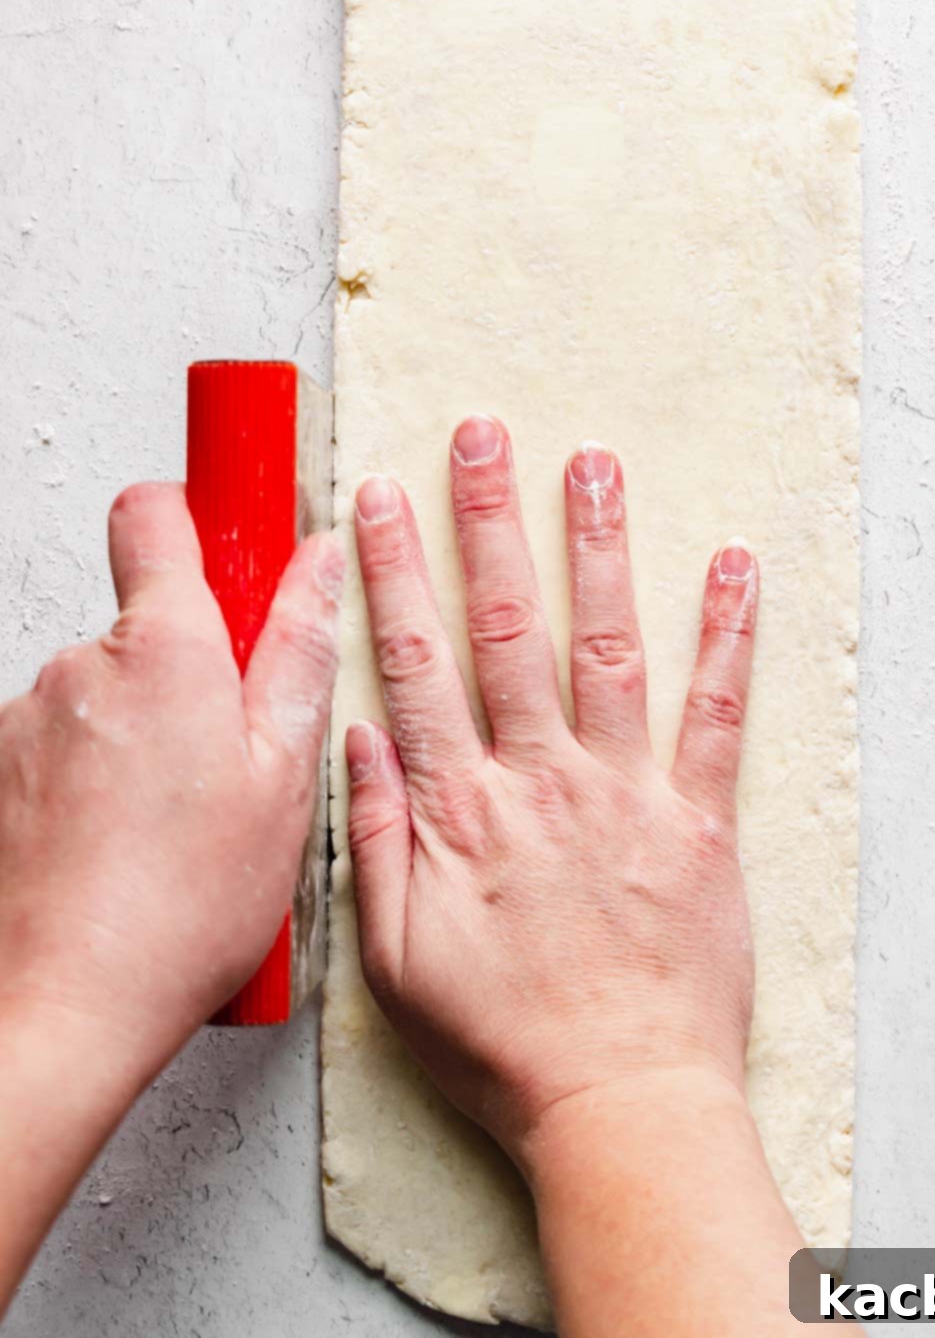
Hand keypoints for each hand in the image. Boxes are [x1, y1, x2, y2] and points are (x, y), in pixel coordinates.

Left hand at [0, 482, 342, 1077]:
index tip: (226, 525)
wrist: (60, 1011)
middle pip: (142, 621)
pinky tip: (128, 848)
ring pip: (103, 695)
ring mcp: (26, 722)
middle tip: (229, 751)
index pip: (155, 512)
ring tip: (178, 821)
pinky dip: (95, 781)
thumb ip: (298, 652)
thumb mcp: (282, 777)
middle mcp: (80, 667)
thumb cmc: (179, 909)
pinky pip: (60, 749)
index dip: (192, 511)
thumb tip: (318, 564)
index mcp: (165, 650)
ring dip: (141, 734)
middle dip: (188, 666)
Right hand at [345, 416, 757, 1169]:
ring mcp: (627, 794)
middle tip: (482, 437)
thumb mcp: (395, 962)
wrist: (619, 1103)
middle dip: (489, 523)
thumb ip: (376, 842)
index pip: (417, 664)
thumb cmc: (503, 1044)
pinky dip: (728, 638)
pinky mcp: (700, 823)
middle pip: (507, 628)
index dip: (395, 575)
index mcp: (465, 810)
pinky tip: (736, 567)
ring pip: (606, 647)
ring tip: (593, 463)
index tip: (382, 499)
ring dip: (599, 548)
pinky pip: (717, 716)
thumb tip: (358, 737)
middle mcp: (543, 781)